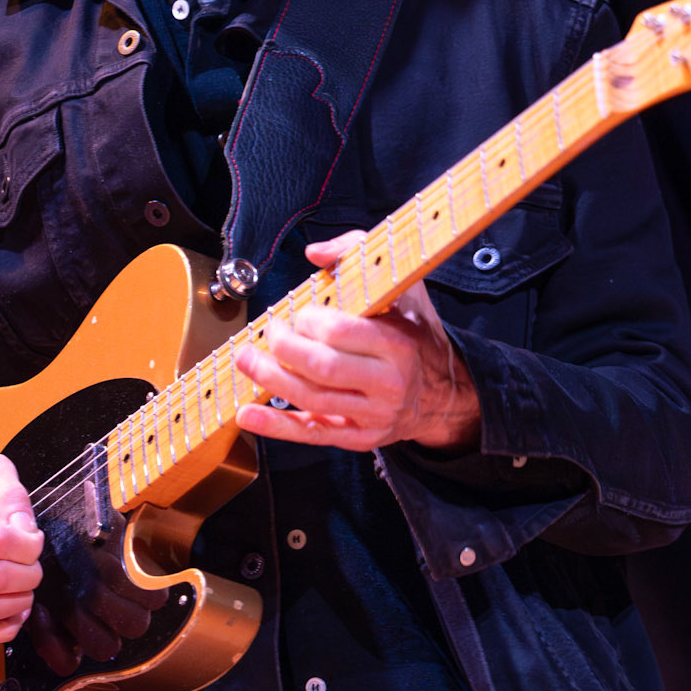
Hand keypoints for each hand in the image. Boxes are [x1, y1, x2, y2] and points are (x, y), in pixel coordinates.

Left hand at [234, 231, 481, 453]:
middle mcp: (387, 383)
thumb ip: (359, 255)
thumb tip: (315, 253)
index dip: (308, 320)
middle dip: (283, 348)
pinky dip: (276, 426)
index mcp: (398, 344)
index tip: (299, 313)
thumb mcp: (403, 288)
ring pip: (311, 400)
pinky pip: (312, 433)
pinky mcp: (359, 437)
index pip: (340, 332)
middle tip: (269, 331)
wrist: (444, 392)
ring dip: (269, 379)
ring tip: (246, 359)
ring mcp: (373, 415)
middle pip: (321, 368)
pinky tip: (248, 415)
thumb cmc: (415, 334)